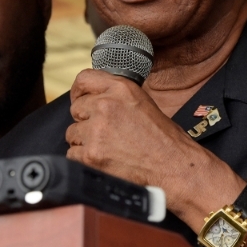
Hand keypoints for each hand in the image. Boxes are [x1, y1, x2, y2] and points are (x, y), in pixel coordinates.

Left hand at [65, 68, 203, 192]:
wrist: (174, 167)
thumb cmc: (162, 139)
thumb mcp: (142, 101)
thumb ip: (115, 95)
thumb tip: (91, 98)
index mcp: (120, 88)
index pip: (84, 79)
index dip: (79, 92)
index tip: (80, 100)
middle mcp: (106, 105)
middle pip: (76, 109)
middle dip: (86, 121)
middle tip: (105, 133)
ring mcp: (96, 131)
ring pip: (72, 133)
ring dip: (85, 142)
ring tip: (109, 148)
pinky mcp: (91, 155)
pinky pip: (73, 155)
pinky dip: (85, 160)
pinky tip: (105, 161)